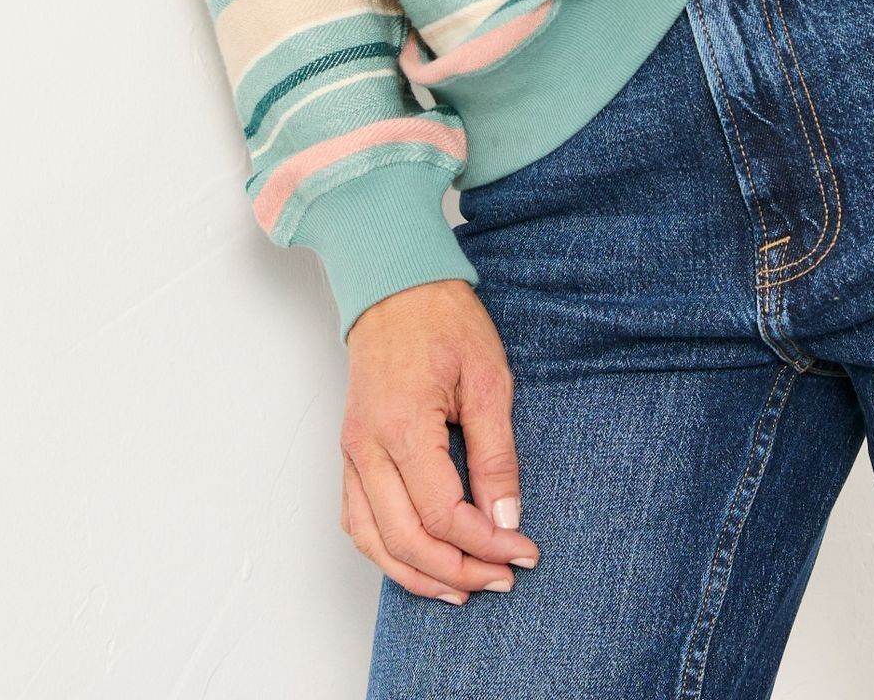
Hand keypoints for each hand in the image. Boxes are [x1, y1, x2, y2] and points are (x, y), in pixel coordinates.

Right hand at [340, 279, 540, 604]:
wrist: (395, 283)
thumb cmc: (443, 320)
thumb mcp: (488, 378)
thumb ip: (496, 454)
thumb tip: (506, 519)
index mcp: (403, 426)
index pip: (443, 514)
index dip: (485, 544)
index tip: (523, 552)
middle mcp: (367, 447)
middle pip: (405, 540)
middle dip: (457, 571)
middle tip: (502, 579)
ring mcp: (351, 451)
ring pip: (372, 541)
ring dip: (417, 575)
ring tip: (463, 589)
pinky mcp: (349, 451)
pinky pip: (357, 519)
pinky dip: (386, 552)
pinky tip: (418, 562)